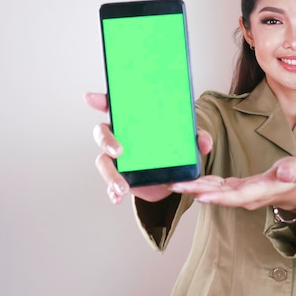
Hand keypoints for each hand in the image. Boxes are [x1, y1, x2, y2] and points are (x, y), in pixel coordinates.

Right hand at [83, 92, 212, 204]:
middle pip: (102, 133)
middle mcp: (121, 136)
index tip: (91, 98)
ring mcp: (118, 158)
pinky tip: (117, 197)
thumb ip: (198, 138)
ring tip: (122, 187)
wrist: (176, 176)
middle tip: (118, 151)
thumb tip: (204, 143)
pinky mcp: (122, 177)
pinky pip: (110, 185)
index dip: (101, 100)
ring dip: (110, 174)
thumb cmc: (177, 147)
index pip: (114, 106)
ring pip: (103, 162)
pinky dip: (112, 192)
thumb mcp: (190, 140)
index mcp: (134, 120)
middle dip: (106, 140)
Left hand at [169, 156, 295, 211]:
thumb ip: (291, 171)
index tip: (201, 196)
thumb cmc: (294, 177)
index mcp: (260, 191)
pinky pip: (215, 187)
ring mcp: (238, 193)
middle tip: (176, 186)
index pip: (238, 196)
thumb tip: (286, 173)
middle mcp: (245, 196)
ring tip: (174, 183)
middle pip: (219, 196)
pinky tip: (188, 178)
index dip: (219, 197)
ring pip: (214, 192)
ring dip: (194, 188)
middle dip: (197, 192)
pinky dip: (201, 183)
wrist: (291, 189)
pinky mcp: (234, 188)